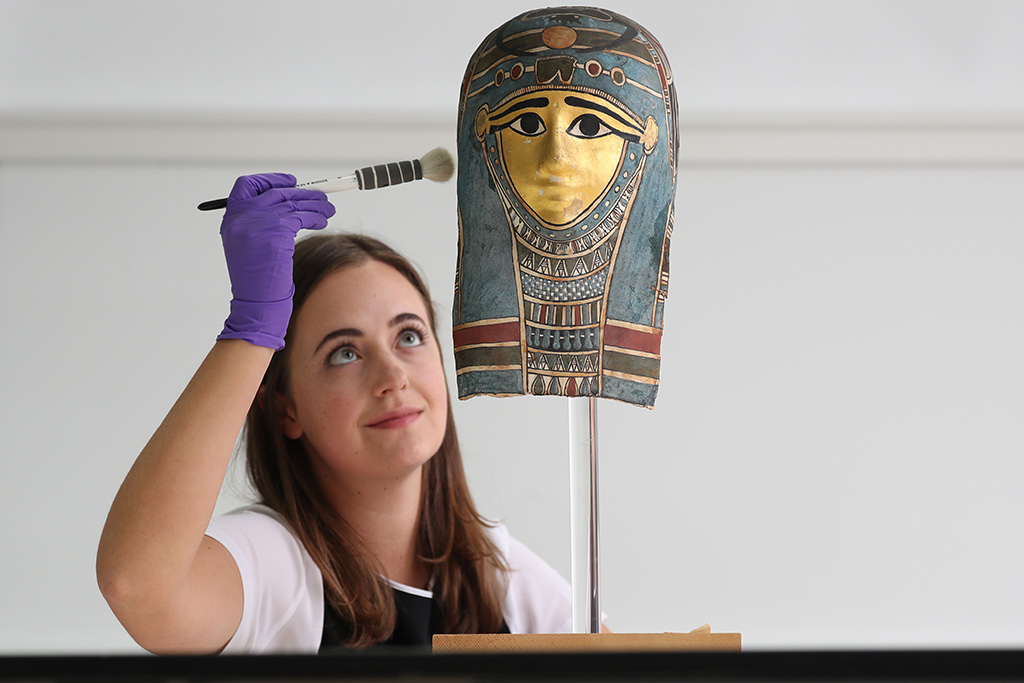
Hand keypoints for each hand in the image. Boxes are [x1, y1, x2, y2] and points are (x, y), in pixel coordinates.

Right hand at [216, 173, 335, 349]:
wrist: (256, 304)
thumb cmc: (257, 279)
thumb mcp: (250, 245)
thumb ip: (259, 221)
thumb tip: (288, 201)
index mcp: (231, 219)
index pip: (247, 185)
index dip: (270, 180)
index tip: (291, 183)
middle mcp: (241, 218)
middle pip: (276, 193)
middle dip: (303, 194)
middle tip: (321, 198)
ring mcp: (257, 225)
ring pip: (292, 203)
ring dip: (315, 204)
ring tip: (328, 210)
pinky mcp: (276, 235)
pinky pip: (301, 217)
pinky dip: (315, 216)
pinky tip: (322, 221)